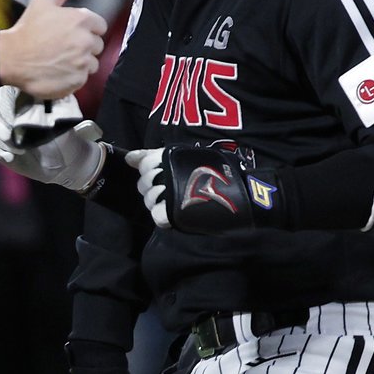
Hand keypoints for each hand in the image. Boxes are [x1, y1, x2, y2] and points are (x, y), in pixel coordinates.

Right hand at [0, 0, 105, 100]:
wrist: (11, 58)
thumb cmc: (26, 31)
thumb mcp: (43, 1)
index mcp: (80, 20)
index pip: (100, 26)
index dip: (87, 29)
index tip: (74, 33)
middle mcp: (85, 41)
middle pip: (97, 44)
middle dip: (84, 45)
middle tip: (64, 46)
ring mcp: (82, 62)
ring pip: (92, 63)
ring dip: (80, 61)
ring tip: (60, 59)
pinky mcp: (77, 80)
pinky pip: (83, 78)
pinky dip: (73, 75)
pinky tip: (58, 69)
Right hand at [0, 86, 106, 191]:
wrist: (63, 162)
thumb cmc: (64, 136)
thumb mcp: (62, 117)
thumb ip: (51, 103)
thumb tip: (41, 94)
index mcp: (21, 98)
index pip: (1, 94)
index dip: (3, 108)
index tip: (13, 123)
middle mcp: (6, 110)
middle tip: (10, 138)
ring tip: (16, 151)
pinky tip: (6, 157)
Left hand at [125, 145, 270, 233]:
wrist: (245, 194)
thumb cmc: (218, 174)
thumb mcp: (186, 157)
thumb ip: (154, 156)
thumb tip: (128, 158)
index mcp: (171, 156)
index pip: (143, 163)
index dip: (151, 171)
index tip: (165, 175)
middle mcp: (168, 172)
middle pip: (143, 183)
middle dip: (153, 188)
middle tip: (172, 191)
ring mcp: (170, 193)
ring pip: (149, 200)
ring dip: (159, 203)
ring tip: (177, 202)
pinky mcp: (174, 213)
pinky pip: (157, 216)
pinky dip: (164, 217)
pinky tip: (176, 214)